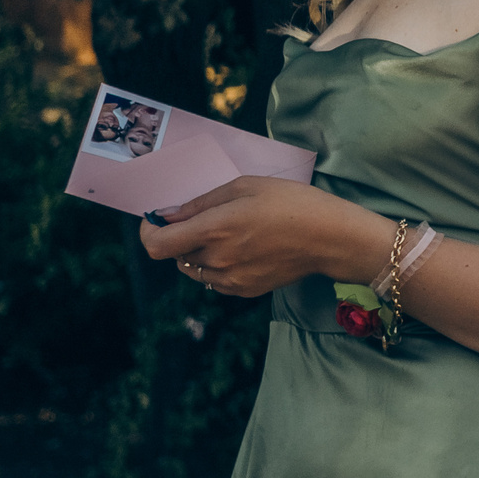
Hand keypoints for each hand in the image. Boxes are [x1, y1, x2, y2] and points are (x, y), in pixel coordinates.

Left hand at [139, 177, 388, 299]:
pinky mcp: (244, 291)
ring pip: (194, 269)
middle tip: (208, 219)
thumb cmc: (291, 202)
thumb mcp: (244, 186)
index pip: (157, 245)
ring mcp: (230, 279)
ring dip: (198, 253)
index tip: (156, 220)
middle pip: (177, 255)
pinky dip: (217, 266)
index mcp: (213, 230)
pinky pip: (215, 280)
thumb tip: (167, 215)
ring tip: (229, 235)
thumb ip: (200, 203)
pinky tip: (243, 250)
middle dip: (182, 237)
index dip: (149, 232)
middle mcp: (216, 259)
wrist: (330, 238)